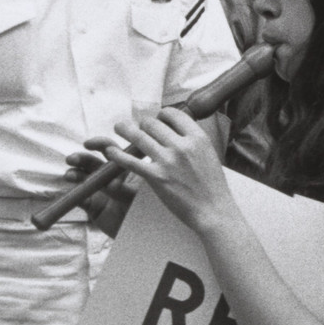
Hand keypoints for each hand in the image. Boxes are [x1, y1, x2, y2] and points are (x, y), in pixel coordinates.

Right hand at [66, 143, 138, 236]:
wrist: (140, 234)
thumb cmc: (144, 212)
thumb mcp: (136, 199)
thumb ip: (124, 190)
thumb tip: (112, 183)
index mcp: (123, 168)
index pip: (112, 151)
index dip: (99, 145)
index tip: (88, 144)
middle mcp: (109, 177)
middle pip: (93, 162)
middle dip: (81, 158)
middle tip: (72, 159)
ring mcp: (98, 190)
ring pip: (83, 178)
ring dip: (74, 174)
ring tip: (69, 176)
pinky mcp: (91, 206)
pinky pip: (79, 199)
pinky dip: (74, 196)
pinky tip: (72, 197)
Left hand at [106, 107, 232, 235]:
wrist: (213, 210)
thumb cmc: (212, 185)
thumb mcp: (209, 154)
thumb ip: (193, 140)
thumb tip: (176, 128)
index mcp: (198, 138)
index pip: (173, 114)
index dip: (162, 115)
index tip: (157, 120)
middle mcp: (182, 146)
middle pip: (153, 123)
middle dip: (143, 124)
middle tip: (138, 128)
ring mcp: (168, 161)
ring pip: (138, 136)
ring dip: (125, 129)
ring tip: (119, 128)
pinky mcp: (156, 177)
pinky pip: (130, 161)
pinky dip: (117, 155)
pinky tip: (111, 152)